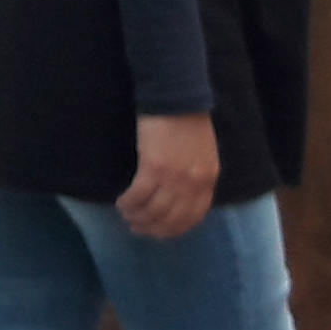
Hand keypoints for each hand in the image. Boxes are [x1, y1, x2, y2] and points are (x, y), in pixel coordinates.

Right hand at [117, 110, 218, 238]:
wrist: (176, 97)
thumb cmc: (187, 121)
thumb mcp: (203, 154)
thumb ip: (196, 176)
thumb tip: (179, 198)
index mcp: (208, 179)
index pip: (194, 217)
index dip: (174, 229)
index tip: (160, 232)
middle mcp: (193, 182)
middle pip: (172, 219)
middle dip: (153, 228)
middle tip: (138, 228)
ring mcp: (174, 176)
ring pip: (153, 211)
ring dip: (137, 218)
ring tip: (127, 215)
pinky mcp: (153, 167)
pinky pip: (138, 196)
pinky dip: (128, 203)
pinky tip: (122, 203)